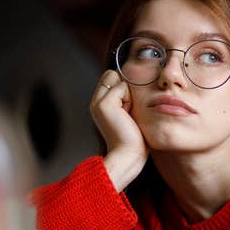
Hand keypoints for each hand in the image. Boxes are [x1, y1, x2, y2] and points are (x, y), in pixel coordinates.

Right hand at [90, 70, 147, 191]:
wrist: (128, 154)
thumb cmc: (134, 138)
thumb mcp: (129, 113)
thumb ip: (125, 97)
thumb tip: (131, 81)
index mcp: (100, 104)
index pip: (110, 77)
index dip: (124, 88)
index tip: (128, 109)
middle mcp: (95, 102)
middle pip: (112, 75)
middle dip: (126, 89)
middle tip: (127, 112)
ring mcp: (97, 102)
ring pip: (117, 79)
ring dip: (128, 95)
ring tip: (127, 115)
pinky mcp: (103, 104)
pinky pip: (122, 87)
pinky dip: (129, 99)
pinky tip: (126, 116)